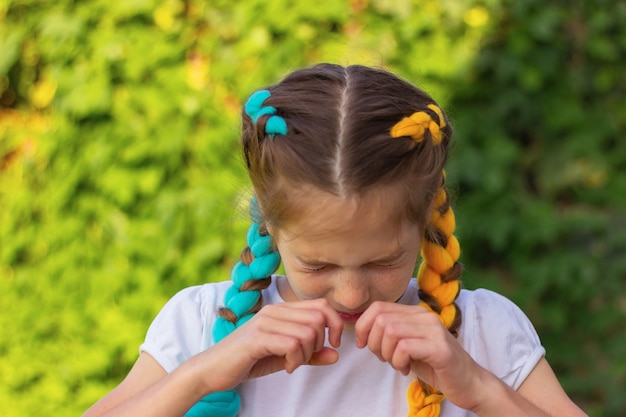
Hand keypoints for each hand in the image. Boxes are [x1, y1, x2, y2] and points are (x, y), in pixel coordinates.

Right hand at [194, 298, 343, 392]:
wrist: (211, 369)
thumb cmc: (248, 360)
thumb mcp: (284, 357)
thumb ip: (309, 354)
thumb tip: (336, 354)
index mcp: (281, 309)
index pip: (321, 305)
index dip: (335, 324)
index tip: (333, 344)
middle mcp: (273, 310)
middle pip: (318, 319)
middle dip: (319, 343)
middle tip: (304, 358)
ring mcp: (264, 322)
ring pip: (307, 333)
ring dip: (306, 354)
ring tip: (293, 363)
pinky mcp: (257, 337)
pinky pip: (292, 344)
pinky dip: (296, 360)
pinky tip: (287, 367)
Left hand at [354, 301, 486, 410]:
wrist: (469, 383)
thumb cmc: (434, 365)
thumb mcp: (407, 345)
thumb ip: (390, 334)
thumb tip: (362, 331)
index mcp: (415, 313)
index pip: (378, 307)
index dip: (363, 326)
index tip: (362, 344)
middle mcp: (425, 316)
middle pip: (381, 319)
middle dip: (373, 342)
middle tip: (384, 358)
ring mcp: (434, 330)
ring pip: (390, 331)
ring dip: (387, 353)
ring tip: (397, 364)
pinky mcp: (440, 348)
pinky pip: (405, 347)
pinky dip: (398, 361)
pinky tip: (406, 369)